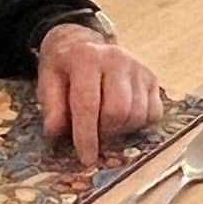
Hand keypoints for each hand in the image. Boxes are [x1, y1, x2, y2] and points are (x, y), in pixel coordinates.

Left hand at [34, 22, 161, 165]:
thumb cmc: (64, 69)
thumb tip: (58, 131)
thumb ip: (52, 107)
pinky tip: (124, 119)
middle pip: (117, 111)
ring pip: (137, 114)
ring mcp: (138, 67)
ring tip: (106, 123)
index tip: (86, 159)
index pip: (88, 104)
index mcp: (87, 58)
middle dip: (105, 132)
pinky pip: (154, 113)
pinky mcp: (152, 77)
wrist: (82, 44)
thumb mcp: (48, 82)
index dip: (86, 136)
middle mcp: (116, 58)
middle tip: (94, 133)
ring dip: (121, 129)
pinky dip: (140, 124)